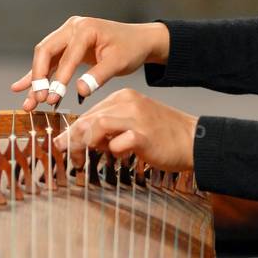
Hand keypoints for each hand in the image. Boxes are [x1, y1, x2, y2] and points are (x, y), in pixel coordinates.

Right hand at [10, 16, 169, 110]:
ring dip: (35, 80)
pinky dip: (39, 75)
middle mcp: (72, 28)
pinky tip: (22, 88)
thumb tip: (79, 92)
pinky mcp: (66, 45)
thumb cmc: (131, 48)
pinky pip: (50, 61)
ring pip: (44, 57)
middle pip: (45, 51)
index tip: (52, 99)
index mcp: (85, 28)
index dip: (58, 79)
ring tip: (27, 102)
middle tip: (38, 99)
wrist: (139, 40)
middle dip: (39, 77)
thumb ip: (98, 76)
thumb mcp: (119, 63)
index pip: (67, 56)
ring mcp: (67, 35)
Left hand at [51, 88, 198, 172]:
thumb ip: (110, 128)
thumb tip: (82, 140)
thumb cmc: (163, 135)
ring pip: (97, 127)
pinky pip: (116, 144)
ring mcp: (136, 118)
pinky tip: (120, 156)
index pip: (89, 112)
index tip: (63, 144)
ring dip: (86, 145)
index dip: (72, 130)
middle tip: (69, 156)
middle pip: (88, 119)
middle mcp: (128, 103)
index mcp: (123, 98)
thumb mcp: (133, 123)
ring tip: (85, 159)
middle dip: (72, 139)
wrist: (193, 139)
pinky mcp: (143, 135)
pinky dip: (112, 152)